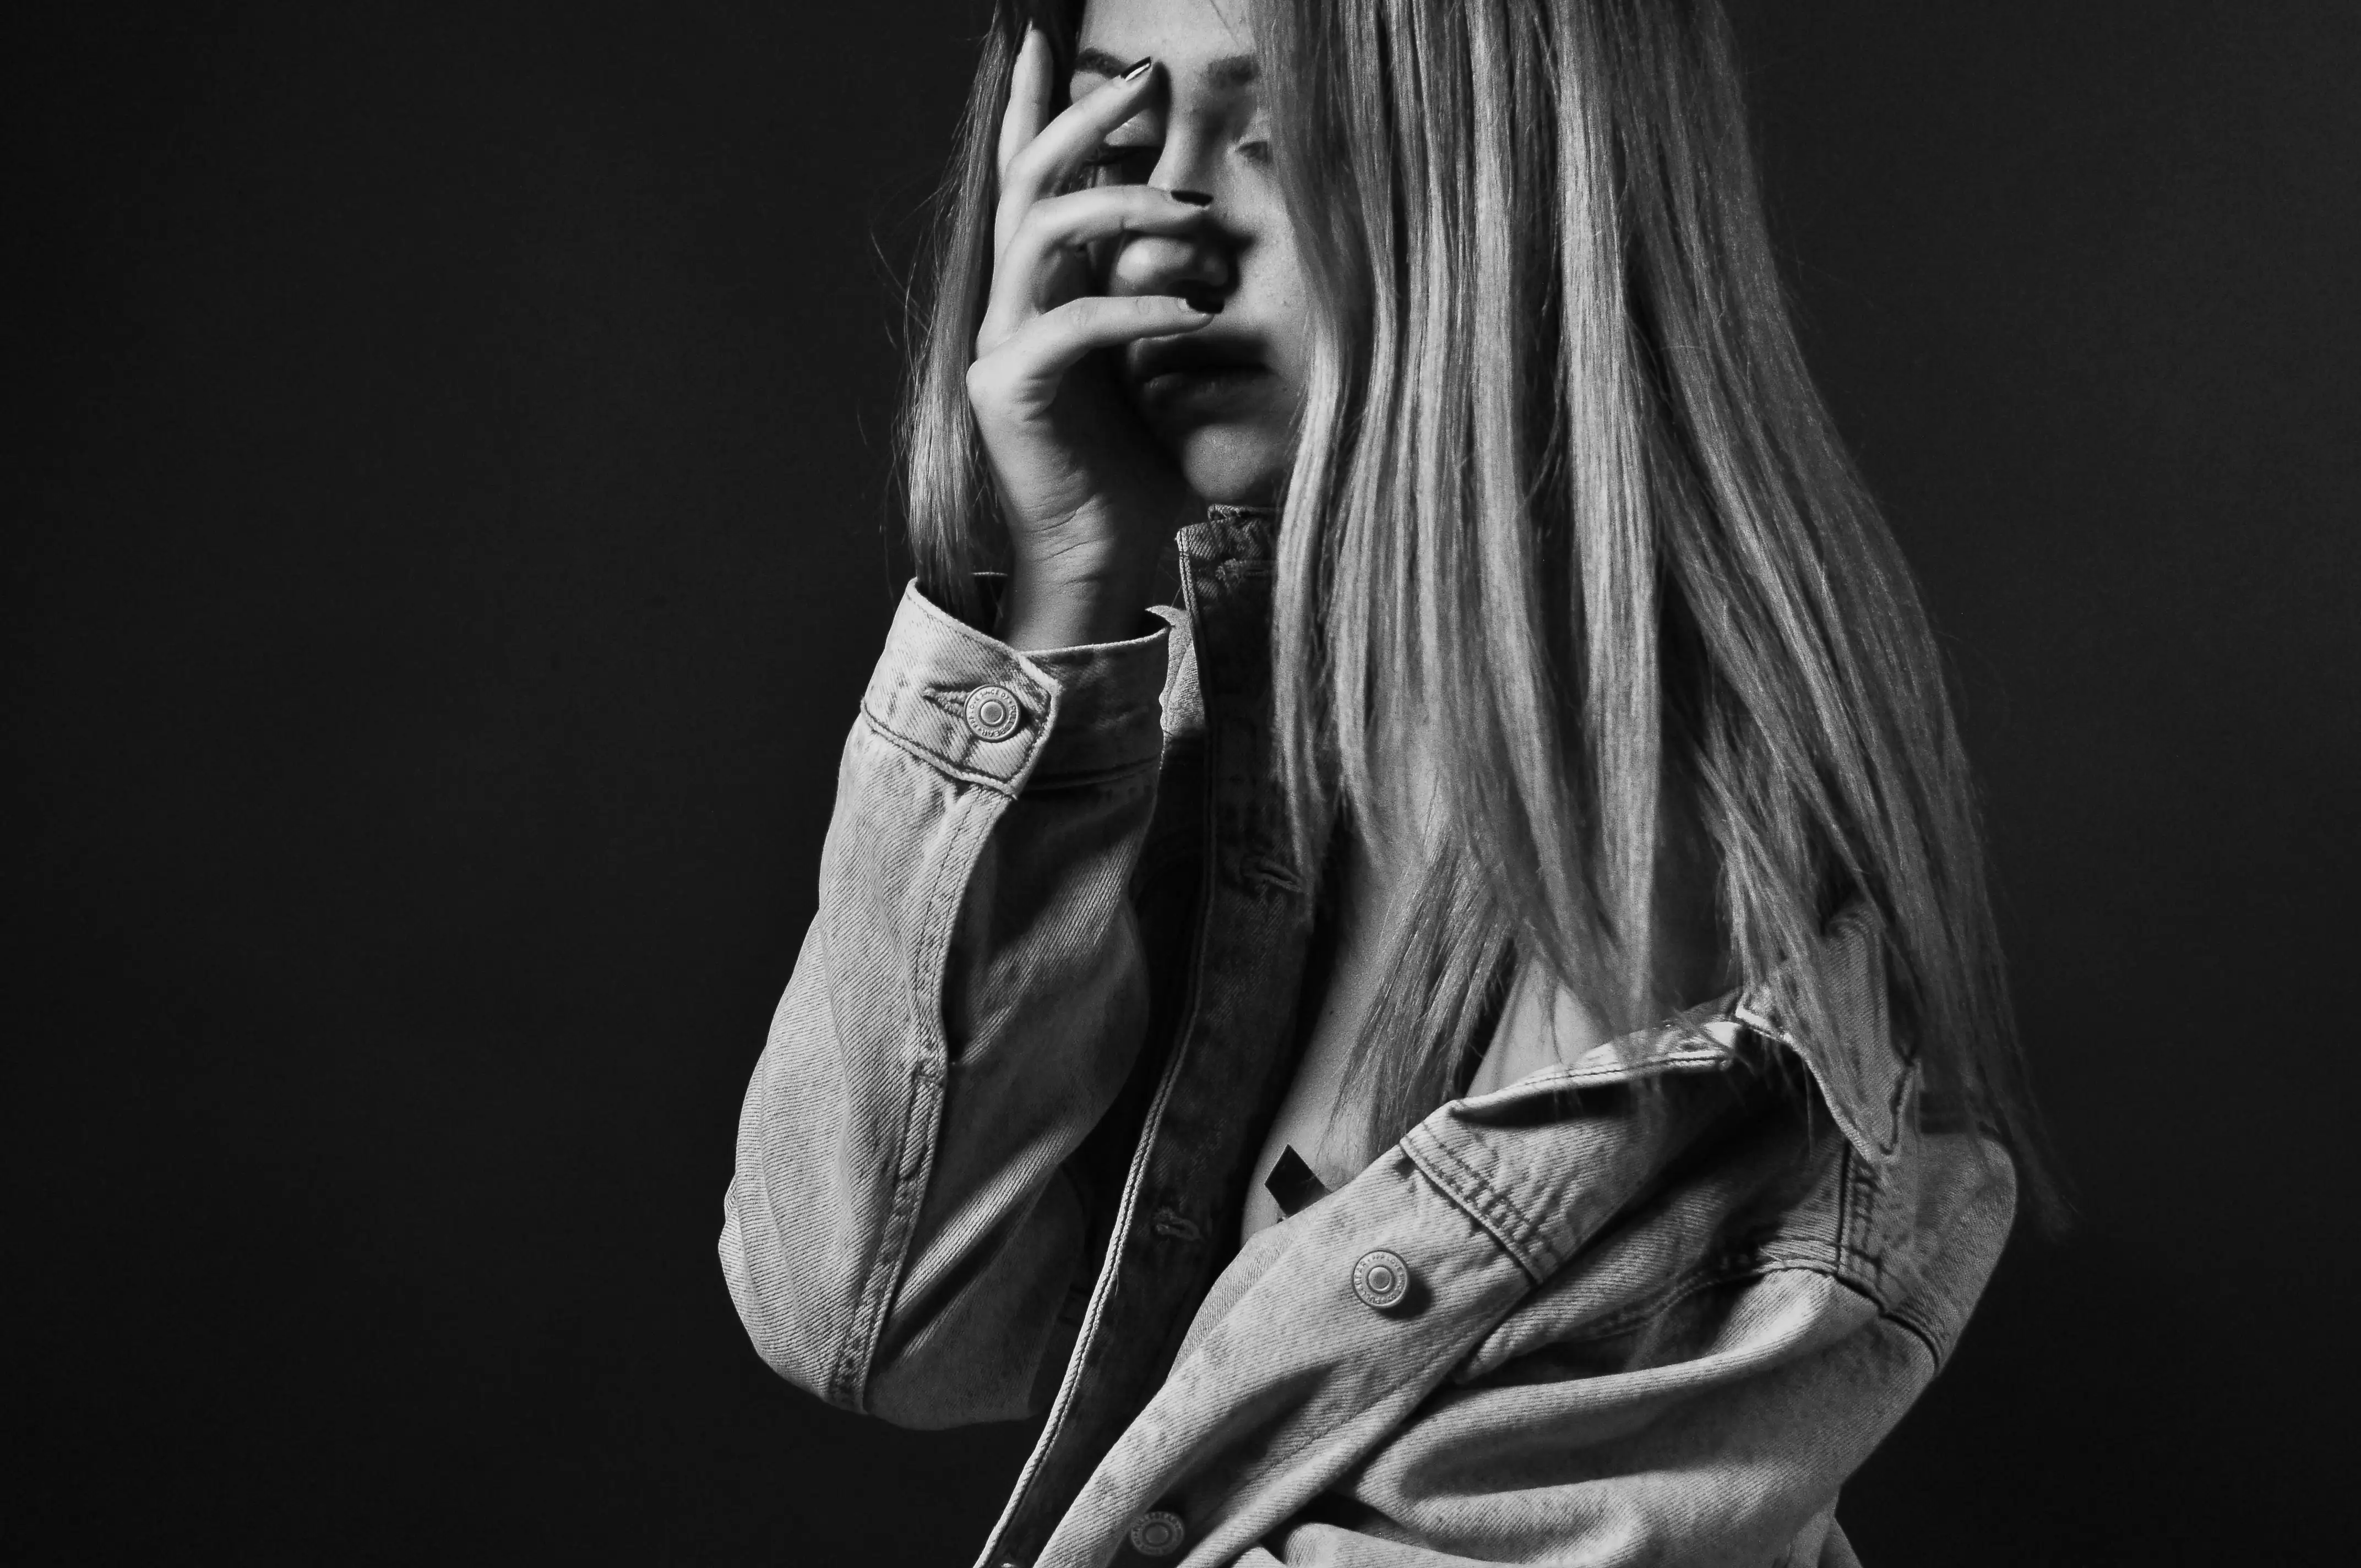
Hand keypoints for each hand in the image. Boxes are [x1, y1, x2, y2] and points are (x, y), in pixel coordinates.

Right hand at [968, 28, 1215, 647]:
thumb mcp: (1168, 363)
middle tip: (1143, 80)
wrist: (1108, 558)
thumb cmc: (1145, 467)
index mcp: (1042, 291)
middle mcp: (1009, 307)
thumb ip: (1171, 289)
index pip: (1027, 181)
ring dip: (1121, 206)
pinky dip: (1137, 306)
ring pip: (1041, 231)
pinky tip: (1195, 312)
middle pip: (1025, 181)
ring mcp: (1000, 345)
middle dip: (1080, 119)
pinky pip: (1071, 322)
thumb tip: (1212, 219)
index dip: (1034, 108)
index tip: (1056, 42)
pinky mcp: (1009, 390)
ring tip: (1193, 216)